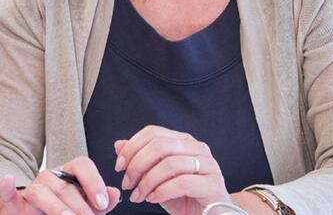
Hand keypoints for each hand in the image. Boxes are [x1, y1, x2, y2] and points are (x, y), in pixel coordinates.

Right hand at [0, 156, 119, 214]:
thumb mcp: (88, 205)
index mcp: (70, 172)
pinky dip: (7, 188)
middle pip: (65, 186)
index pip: (82, 165)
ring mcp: (33, 188)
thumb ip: (102, 200)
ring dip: (57, 208)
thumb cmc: (68, 210)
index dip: (93, 182)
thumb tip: (115, 193)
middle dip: (80, 206)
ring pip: (42, 192)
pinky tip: (7, 181)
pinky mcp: (17, 204)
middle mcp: (51, 176)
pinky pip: (10, 195)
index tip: (102, 204)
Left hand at [115, 125, 230, 214]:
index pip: (152, 133)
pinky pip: (183, 183)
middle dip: (137, 165)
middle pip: (159, 146)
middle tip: (126, 184)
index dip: (132, 147)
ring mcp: (208, 165)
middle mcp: (197, 147)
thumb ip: (140, 160)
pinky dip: (162, 191)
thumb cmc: (182, 197)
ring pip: (170, 164)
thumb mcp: (155, 178)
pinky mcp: (213, 184)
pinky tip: (153, 199)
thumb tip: (119, 144)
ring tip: (138, 196)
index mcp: (183, 140)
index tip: (119, 166)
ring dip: (147, 182)